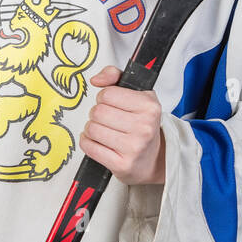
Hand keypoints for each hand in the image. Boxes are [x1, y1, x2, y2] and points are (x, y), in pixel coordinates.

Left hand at [79, 65, 165, 184]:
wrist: (153, 159)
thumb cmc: (142, 125)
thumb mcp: (138, 95)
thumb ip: (115, 77)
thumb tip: (96, 80)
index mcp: (149, 107)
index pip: (107, 94)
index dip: (104, 97)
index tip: (110, 103)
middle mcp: (144, 127)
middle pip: (97, 112)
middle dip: (97, 114)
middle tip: (105, 119)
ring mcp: (134, 147)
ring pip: (92, 129)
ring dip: (91, 129)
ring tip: (102, 130)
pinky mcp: (121, 164)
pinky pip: (90, 147)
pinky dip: (88, 143)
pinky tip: (97, 142)